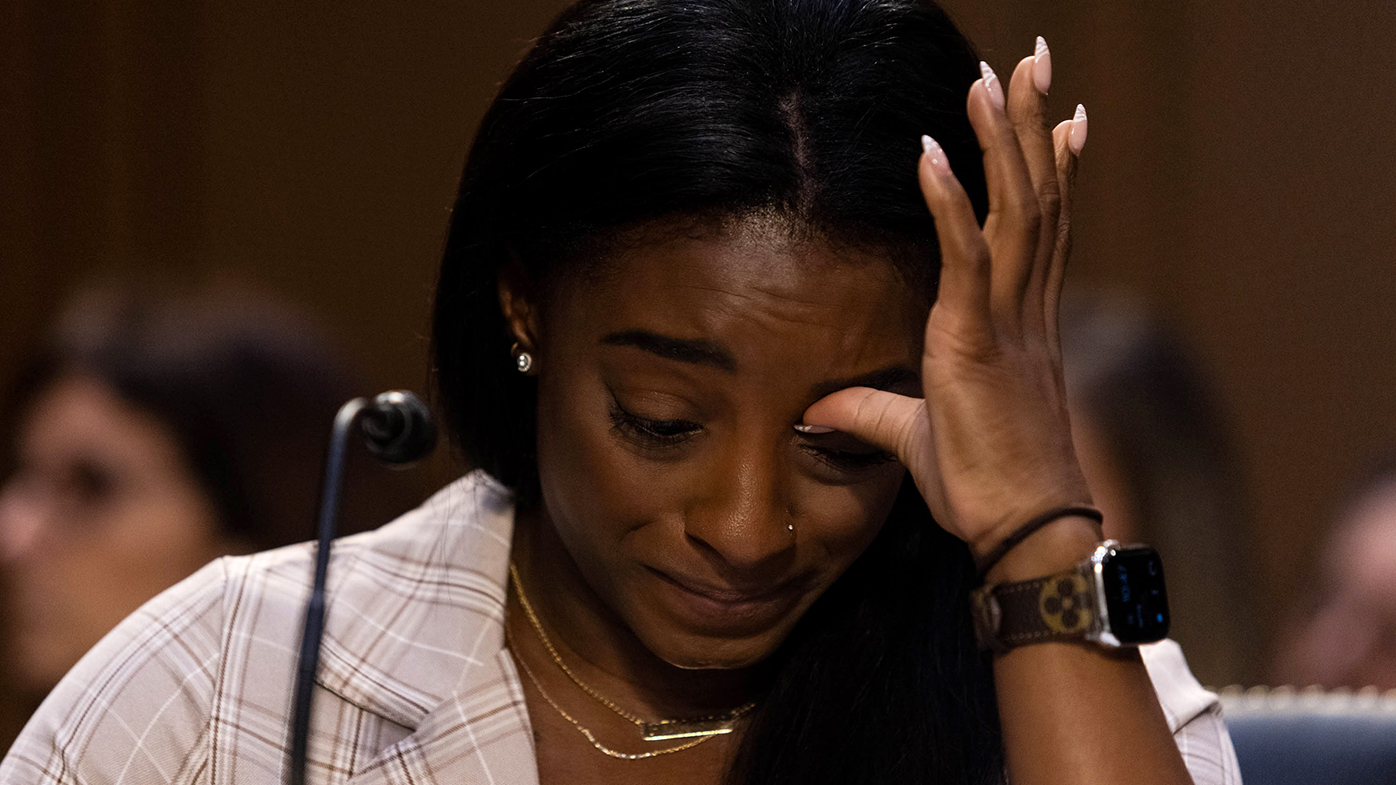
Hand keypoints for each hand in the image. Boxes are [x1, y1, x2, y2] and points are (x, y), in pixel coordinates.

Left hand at [802, 44, 1092, 558]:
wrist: (1024, 530)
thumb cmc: (986, 487)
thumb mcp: (914, 438)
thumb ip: (870, 411)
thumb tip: (818, 409)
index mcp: (1023, 322)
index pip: (1044, 226)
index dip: (1054, 167)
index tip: (1066, 117)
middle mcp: (1025, 309)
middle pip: (1039, 195)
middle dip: (1036, 123)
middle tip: (1039, 60)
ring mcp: (1007, 321)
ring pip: (1018, 209)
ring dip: (1004, 138)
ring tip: (995, 75)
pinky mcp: (976, 342)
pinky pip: (967, 257)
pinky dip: (951, 203)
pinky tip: (934, 153)